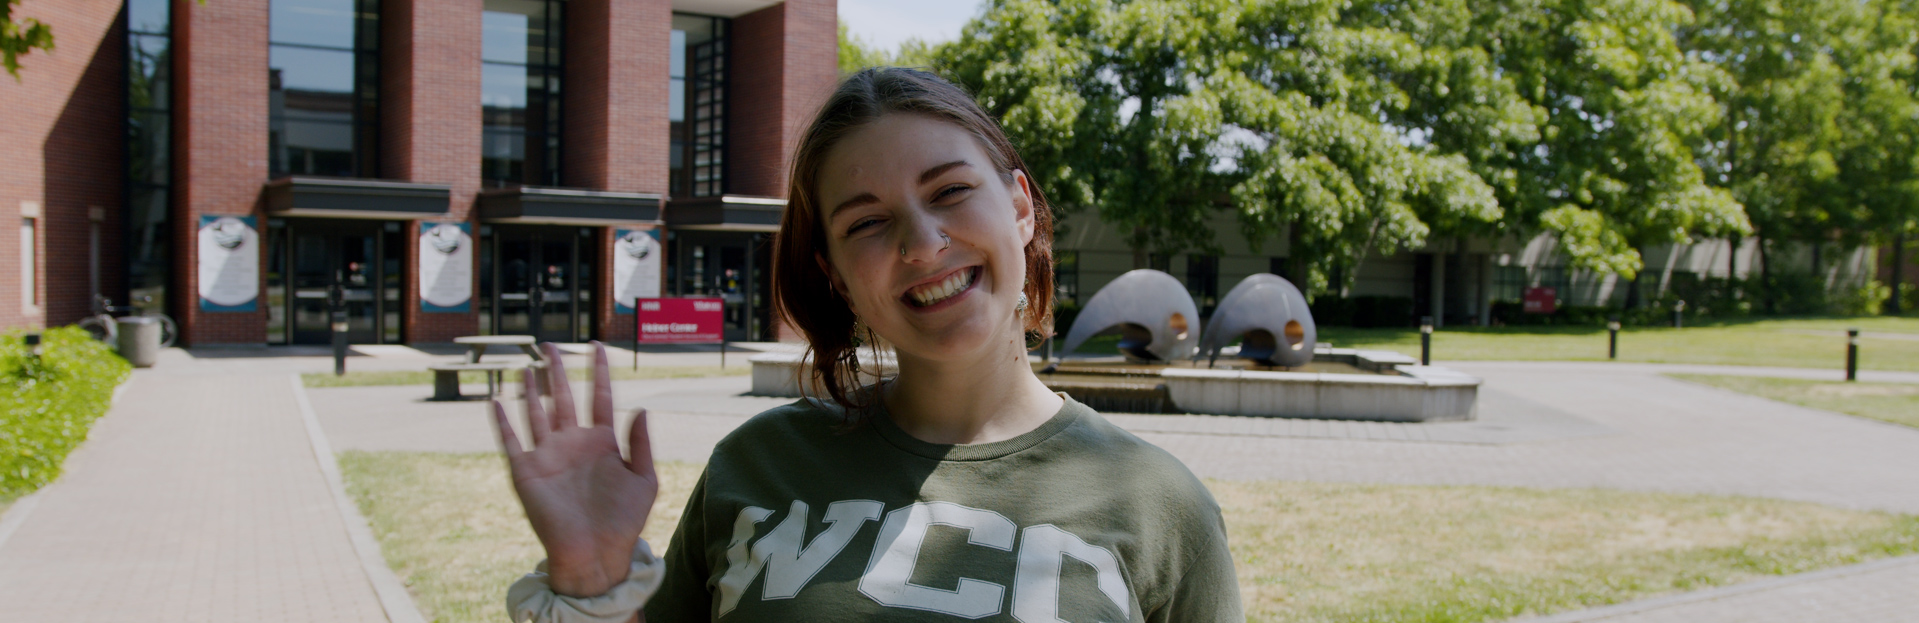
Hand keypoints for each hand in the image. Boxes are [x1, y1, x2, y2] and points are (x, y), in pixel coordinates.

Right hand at [492, 341, 657, 596]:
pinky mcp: (527, 473)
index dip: (599, 372)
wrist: (597, 555)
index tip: (599, 346)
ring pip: (537, 413)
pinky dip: (503, 421)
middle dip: (557, 371)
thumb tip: (641, 408)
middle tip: (551, 345)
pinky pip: (512, 441)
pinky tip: (496, 400)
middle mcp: (574, 444)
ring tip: (527, 364)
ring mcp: (549, 456)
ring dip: (531, 389)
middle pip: (563, 397)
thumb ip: (641, 444)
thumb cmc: (624, 522)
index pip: (600, 397)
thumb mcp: (643, 479)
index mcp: (603, 442)